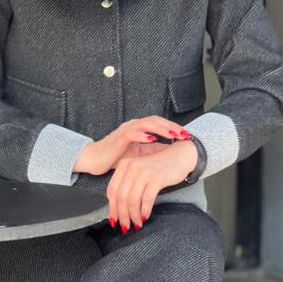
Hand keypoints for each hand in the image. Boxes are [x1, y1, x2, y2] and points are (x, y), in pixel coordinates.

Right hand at [74, 116, 193, 176]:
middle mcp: (133, 126)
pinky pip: (131, 134)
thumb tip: (172, 153)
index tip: (188, 136)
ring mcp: (125, 130)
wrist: (95, 160)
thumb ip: (153, 151)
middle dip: (172, 127)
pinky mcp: (118, 138)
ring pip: (146, 124)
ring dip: (161, 129)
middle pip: (156, 121)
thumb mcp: (140, 154)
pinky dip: (142, 135)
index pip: (160, 123)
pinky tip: (151, 139)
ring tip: (173, 135)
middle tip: (185, 134)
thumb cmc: (116, 157)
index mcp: (140, 128)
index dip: (174, 128)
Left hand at [107, 139, 197, 230]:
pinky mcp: (157, 177)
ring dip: (134, 215)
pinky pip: (147, 199)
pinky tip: (145, 217)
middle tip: (125, 227)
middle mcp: (132, 166)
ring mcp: (144, 172)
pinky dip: (145, 210)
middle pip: (121, 197)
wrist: (180, 156)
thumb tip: (119, 208)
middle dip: (122, 215)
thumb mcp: (139, 171)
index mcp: (124, 165)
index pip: (112, 191)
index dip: (112, 209)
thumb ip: (128, 184)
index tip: (114, 220)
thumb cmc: (159, 167)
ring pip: (133, 199)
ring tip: (137, 224)